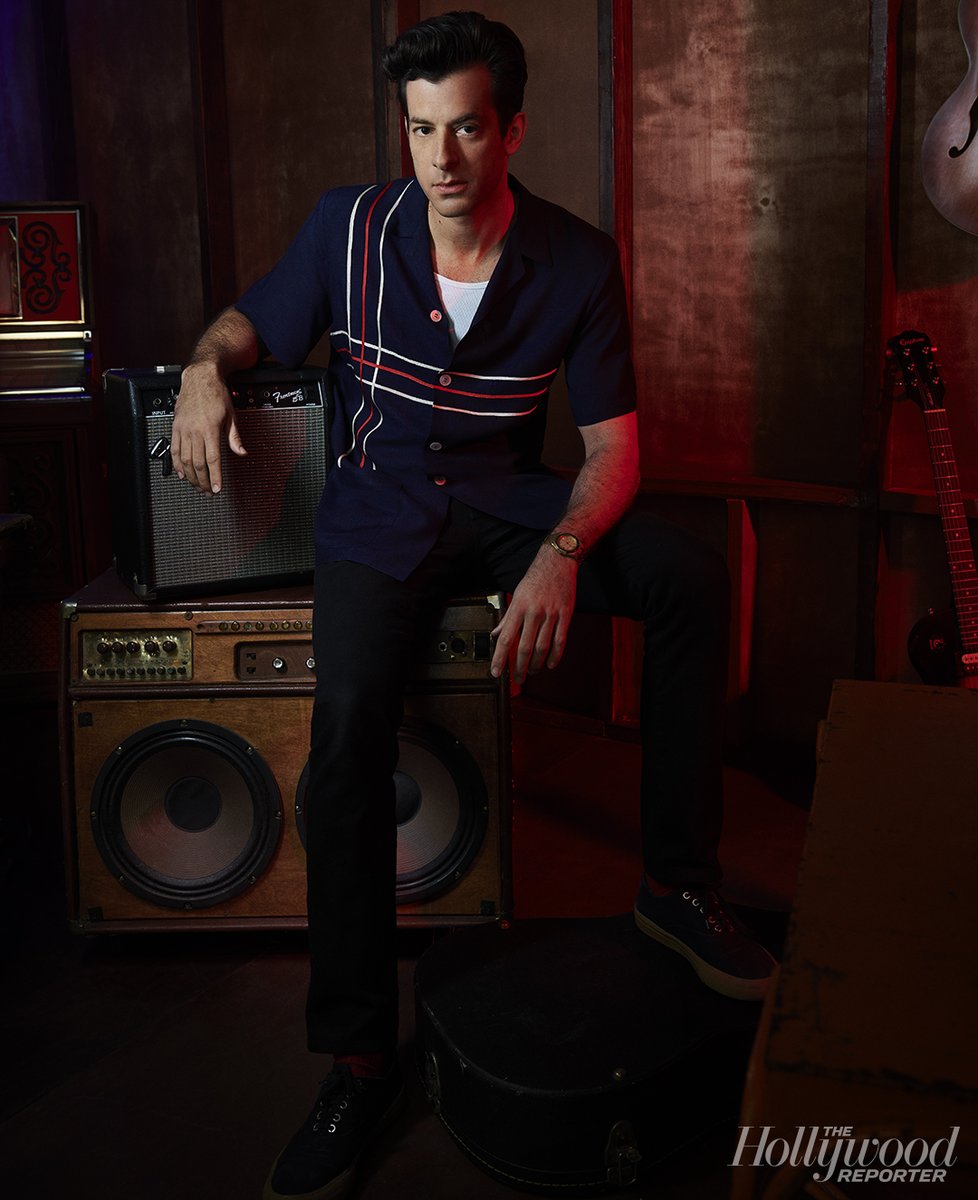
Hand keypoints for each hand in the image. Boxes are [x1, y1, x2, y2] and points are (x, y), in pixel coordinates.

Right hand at [171, 361, 246, 492]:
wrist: (200, 378)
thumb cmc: (216, 394)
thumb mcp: (231, 416)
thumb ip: (235, 438)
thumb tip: (242, 453)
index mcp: (210, 429)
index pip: (212, 460)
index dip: (214, 477)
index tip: (216, 489)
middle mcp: (195, 431)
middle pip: (198, 464)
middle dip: (203, 481)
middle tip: (207, 492)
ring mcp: (183, 429)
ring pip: (184, 460)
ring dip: (190, 476)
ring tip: (196, 486)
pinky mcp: (176, 427)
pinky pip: (174, 449)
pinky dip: (177, 464)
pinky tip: (181, 473)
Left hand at [490, 547, 577, 683]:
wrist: (557, 563)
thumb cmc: (535, 579)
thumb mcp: (517, 596)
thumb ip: (507, 617)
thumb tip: (496, 633)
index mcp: (518, 607)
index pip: (506, 639)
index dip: (500, 658)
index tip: (496, 672)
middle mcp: (534, 612)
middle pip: (524, 648)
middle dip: (519, 667)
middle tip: (517, 678)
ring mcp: (551, 615)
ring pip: (542, 648)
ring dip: (536, 664)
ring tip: (532, 671)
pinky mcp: (565, 616)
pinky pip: (560, 641)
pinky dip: (555, 656)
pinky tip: (550, 664)